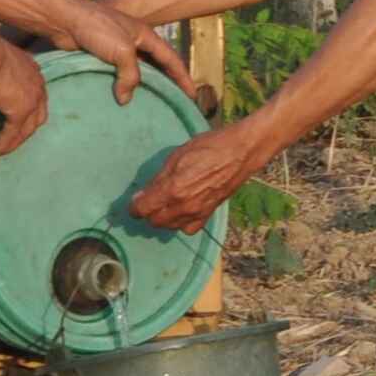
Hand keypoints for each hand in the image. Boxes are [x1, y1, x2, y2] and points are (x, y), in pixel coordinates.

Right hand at [0, 43, 50, 155]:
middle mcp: (37, 86)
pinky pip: (12, 134)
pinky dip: (3, 144)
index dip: (26, 110)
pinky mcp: (21, 112)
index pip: (35, 97)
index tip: (13, 120)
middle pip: (37, 115)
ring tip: (0, 149)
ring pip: (27, 128)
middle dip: (24, 128)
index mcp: (32, 72)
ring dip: (14, 140)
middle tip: (11, 138)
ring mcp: (32, 100)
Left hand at [45, 0, 198, 105]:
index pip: (171, 59)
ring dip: (142, 86)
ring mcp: (117, 48)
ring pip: (135, 71)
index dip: (182, 77)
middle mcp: (134, 41)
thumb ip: (130, 76)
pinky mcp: (100, 56)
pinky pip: (117, 75)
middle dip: (167, 82)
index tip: (191, 95)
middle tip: (174, 102)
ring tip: (149, 104)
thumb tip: (125, 99)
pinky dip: (122, 86)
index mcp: (145, 35)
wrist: (64, 20)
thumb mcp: (122, 51)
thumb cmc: (97, 28)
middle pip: (156, 65)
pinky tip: (122, 98)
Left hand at [129, 122, 266, 235]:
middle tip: (149, 200)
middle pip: (154, 221)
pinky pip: (188, 228)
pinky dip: (181, 223)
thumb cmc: (208, 147)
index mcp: (173, 189)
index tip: (135, 201)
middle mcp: (183, 206)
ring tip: (164, 204)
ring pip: (170, 227)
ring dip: (162, 218)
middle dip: (148, 212)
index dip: (134, 206)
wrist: (241, 153)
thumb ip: (158, 179)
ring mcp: (197, 212)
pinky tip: (182, 210)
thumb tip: (142, 194)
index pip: (143, 209)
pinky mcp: (209, 214)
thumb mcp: (177, 156)